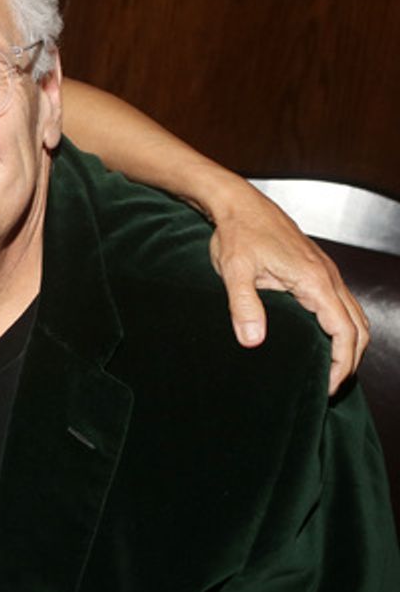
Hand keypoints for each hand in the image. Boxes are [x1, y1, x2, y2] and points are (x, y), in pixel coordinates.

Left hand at [208, 189, 368, 394]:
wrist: (237, 204)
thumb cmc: (236, 234)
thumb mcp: (234, 271)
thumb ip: (244, 306)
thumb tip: (253, 341)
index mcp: (314, 280)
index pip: (344, 332)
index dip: (341, 364)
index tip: (326, 387)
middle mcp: (328, 277)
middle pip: (358, 328)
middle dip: (350, 360)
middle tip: (327, 387)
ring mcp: (325, 272)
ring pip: (354, 316)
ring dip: (349, 345)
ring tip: (328, 370)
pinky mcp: (316, 270)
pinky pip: (341, 304)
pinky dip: (341, 328)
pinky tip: (321, 340)